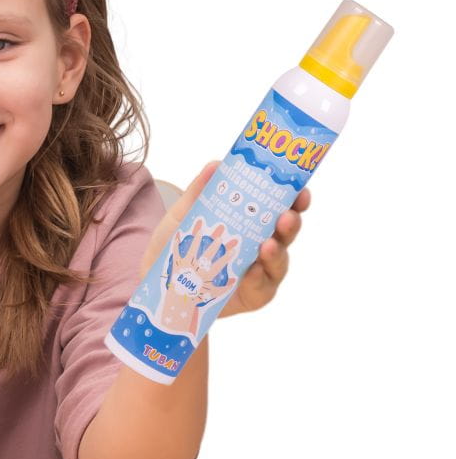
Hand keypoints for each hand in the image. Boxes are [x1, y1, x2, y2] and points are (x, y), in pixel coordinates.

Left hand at [140, 161, 310, 322]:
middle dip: (291, 223)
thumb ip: (199, 192)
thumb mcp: (183, 215)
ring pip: (279, 261)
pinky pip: (262, 287)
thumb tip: (216, 164)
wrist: (157, 280)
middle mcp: (262, 245)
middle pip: (286, 233)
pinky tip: (252, 271)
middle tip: (286, 216)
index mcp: (252, 221)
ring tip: (267, 245)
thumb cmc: (177, 243)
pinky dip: (258, 278)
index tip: (300, 189)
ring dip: (277, 252)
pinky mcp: (252, 295)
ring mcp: (260, 271)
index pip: (280, 208)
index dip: (295, 199)